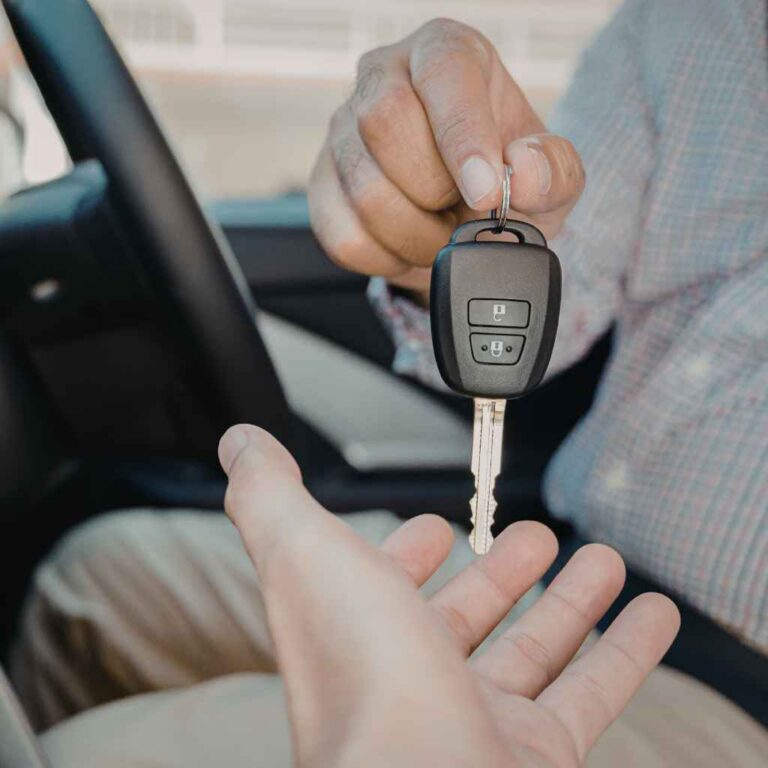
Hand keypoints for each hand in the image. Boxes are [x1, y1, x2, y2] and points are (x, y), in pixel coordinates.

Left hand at [219, 424, 679, 767]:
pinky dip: (625, 650)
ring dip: (570, 602)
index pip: (382, 585)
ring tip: (601, 560)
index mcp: (360, 632)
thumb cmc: (362, 680)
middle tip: (535, 540)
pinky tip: (650, 615)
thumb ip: (270, 495)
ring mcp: (474, 721)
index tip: (435, 528)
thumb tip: (241, 445)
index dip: (407, 552)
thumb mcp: (305, 552)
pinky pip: (593, 692)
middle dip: (500, 574)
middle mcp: (413, 680)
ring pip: (533, 650)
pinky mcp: (535, 755)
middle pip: (466, 617)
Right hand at [308, 18, 584, 302]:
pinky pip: (346, 236)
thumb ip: (553, 171)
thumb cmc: (503, 179)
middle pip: (385, 121)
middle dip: (434, 189)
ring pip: (364, 188)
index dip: (463, 137)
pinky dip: (389, 258)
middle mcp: (384, 79)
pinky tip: (412, 246)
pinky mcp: (323, 188)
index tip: (486, 193)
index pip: (442, 74)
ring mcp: (343, 133)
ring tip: (445, 235)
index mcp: (445, 54)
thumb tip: (523, 170)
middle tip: (464, 211)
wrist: (463, 214)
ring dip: (417, 234)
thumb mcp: (551, 176)